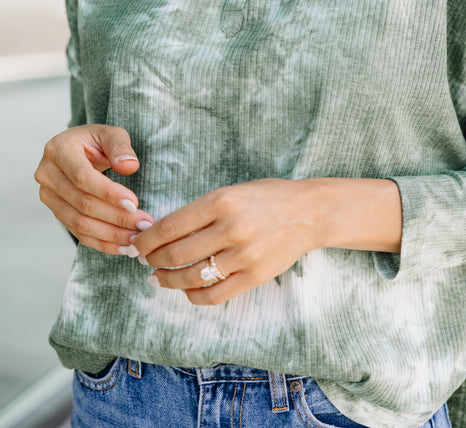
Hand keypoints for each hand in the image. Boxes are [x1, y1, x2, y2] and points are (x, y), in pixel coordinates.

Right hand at [34, 124, 154, 254]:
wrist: (79, 149)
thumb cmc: (96, 140)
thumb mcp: (111, 134)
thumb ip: (120, 147)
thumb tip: (130, 166)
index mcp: (58, 150)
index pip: (82, 177)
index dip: (108, 193)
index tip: (134, 203)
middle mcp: (47, 174)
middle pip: (82, 203)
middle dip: (116, 217)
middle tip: (144, 224)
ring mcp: (48, 196)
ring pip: (79, 223)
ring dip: (111, 234)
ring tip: (137, 238)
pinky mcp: (56, 211)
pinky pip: (78, 233)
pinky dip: (101, 242)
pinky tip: (122, 246)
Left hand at [131, 178, 320, 304]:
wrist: (308, 212)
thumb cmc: (265, 198)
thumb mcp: (230, 192)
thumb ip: (198, 212)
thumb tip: (160, 232)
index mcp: (221, 201)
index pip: (170, 226)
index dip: (146, 239)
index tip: (136, 243)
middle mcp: (230, 229)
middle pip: (176, 254)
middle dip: (152, 259)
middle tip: (144, 260)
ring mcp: (243, 256)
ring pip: (191, 277)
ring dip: (167, 280)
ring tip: (158, 277)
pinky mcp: (254, 276)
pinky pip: (213, 295)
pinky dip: (192, 295)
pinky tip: (185, 288)